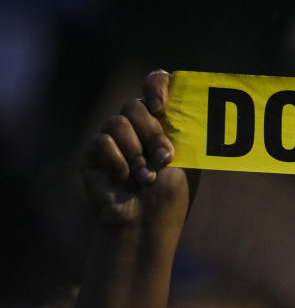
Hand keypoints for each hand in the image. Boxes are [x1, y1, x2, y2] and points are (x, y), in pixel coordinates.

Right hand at [81, 70, 197, 224]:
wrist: (147, 223)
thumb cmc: (172, 196)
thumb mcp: (188, 158)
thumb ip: (184, 126)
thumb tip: (187, 94)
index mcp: (163, 123)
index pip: (156, 84)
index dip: (156, 86)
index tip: (161, 107)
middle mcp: (137, 127)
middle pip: (135, 104)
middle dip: (152, 134)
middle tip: (164, 160)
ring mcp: (113, 138)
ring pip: (117, 121)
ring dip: (136, 154)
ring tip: (145, 179)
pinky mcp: (93, 152)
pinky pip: (101, 141)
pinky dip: (117, 163)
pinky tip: (123, 181)